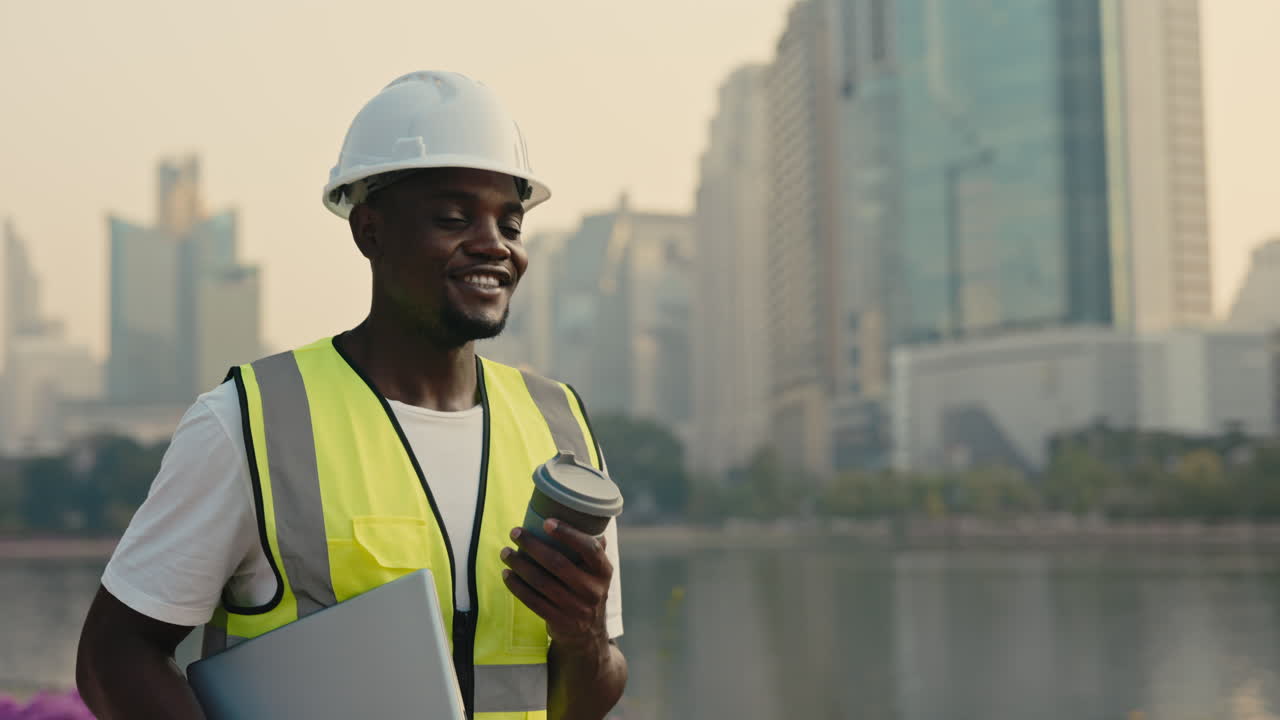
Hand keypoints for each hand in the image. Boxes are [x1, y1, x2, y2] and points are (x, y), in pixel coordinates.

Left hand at [500, 519, 611, 654]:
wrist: (588, 637)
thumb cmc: (587, 592)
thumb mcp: (598, 573)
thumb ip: (592, 549)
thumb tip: (584, 517)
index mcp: (604, 571)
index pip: (589, 548)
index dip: (568, 533)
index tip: (547, 521)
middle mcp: (593, 590)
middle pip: (557, 563)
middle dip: (532, 545)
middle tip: (515, 532)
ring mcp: (577, 609)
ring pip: (541, 582)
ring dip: (520, 564)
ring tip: (506, 552)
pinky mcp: (560, 622)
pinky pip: (533, 601)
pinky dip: (517, 586)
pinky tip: (507, 575)